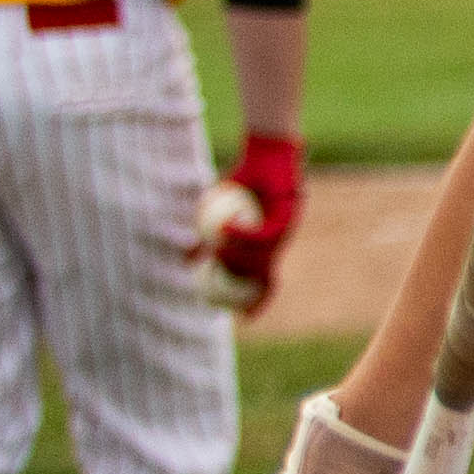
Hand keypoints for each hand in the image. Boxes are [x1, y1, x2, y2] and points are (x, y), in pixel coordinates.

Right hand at [195, 134, 304, 316]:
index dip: (257, 302)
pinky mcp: (287, 216)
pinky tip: (225, 225)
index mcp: (266, 248)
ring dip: (237, 253)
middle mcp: (279, 243)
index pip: (265, 283)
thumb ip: (204, 238)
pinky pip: (263, 232)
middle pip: (261, 272)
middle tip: (216, 271)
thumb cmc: (242, 183)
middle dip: (239, 278)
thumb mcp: (215, 212)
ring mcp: (285, 231)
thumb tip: (186, 261)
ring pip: (261, 255)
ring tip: (217, 246)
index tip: (244, 318)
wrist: (263, 156)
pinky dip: (242, 232)